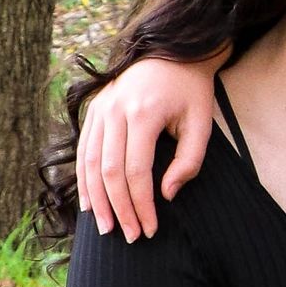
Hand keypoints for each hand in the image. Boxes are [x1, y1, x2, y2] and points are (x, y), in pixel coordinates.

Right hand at [78, 52, 221, 240]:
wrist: (171, 49)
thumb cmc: (191, 91)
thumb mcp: (201, 123)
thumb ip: (189, 162)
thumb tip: (166, 195)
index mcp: (143, 113)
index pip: (136, 171)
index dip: (141, 205)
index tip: (150, 229)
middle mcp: (114, 110)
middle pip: (109, 171)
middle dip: (119, 209)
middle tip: (129, 237)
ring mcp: (100, 109)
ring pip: (90, 162)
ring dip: (96, 199)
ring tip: (105, 228)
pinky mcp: (94, 110)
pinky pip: (84, 150)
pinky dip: (84, 179)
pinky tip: (89, 203)